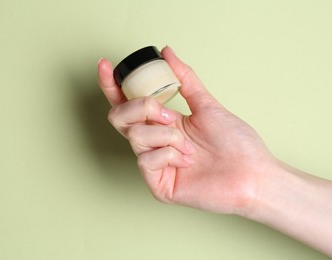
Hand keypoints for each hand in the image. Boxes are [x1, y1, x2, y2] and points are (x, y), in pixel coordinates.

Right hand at [97, 46, 276, 215]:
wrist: (253, 173)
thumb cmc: (234, 143)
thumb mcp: (207, 105)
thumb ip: (184, 78)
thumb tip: (167, 53)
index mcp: (162, 123)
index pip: (127, 102)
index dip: (112, 84)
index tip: (105, 65)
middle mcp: (154, 141)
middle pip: (119, 116)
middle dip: (142, 107)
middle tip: (168, 114)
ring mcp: (153, 163)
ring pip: (135, 135)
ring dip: (166, 134)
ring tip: (188, 145)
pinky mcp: (157, 183)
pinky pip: (146, 160)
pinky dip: (170, 154)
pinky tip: (186, 161)